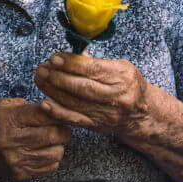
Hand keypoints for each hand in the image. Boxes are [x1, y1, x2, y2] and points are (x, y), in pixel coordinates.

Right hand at [0, 98, 71, 180]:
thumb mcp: (3, 105)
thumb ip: (29, 106)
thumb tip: (57, 110)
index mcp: (8, 119)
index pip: (44, 114)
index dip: (59, 112)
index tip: (61, 112)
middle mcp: (11, 141)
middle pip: (54, 135)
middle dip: (64, 130)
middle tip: (61, 127)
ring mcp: (15, 160)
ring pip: (56, 153)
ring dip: (59, 145)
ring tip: (51, 140)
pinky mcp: (19, 174)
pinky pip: (50, 168)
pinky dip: (52, 159)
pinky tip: (42, 152)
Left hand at [34, 53, 150, 135]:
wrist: (141, 113)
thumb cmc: (128, 84)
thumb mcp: (120, 67)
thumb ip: (97, 62)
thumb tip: (70, 56)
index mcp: (123, 76)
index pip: (93, 69)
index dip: (71, 63)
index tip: (54, 58)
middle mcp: (117, 96)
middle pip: (83, 87)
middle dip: (58, 77)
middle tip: (42, 68)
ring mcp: (107, 113)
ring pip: (76, 102)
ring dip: (53, 91)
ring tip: (40, 79)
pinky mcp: (98, 125)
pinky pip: (75, 119)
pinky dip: (58, 112)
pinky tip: (44, 104)